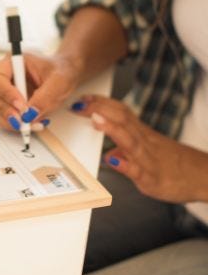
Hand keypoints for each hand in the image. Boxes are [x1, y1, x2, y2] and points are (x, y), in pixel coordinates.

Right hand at [0, 52, 82, 131]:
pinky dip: (13, 125)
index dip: (6, 94)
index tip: (22, 107)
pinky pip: (1, 119)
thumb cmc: (61, 72)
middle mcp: (2, 76)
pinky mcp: (6, 106)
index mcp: (11, 62)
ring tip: (30, 124)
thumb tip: (30, 115)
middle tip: (21, 120)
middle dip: (2, 109)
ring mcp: (1, 93)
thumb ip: (45, 96)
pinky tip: (31, 124)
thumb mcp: (59, 81)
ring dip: (8, 120)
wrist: (65, 77)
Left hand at [72, 95, 207, 202]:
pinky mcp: (152, 178)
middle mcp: (143, 142)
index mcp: (140, 133)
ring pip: (129, 140)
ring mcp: (147, 159)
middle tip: (79, 103)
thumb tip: (109, 153)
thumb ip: (127, 150)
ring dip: (112, 129)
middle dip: (99, 109)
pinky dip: (125, 164)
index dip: (101, 103)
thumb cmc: (172, 164)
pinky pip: (138, 170)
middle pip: (122, 119)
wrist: (204, 178)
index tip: (83, 96)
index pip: (120, 111)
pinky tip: (113, 159)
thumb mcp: (147, 153)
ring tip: (96, 119)